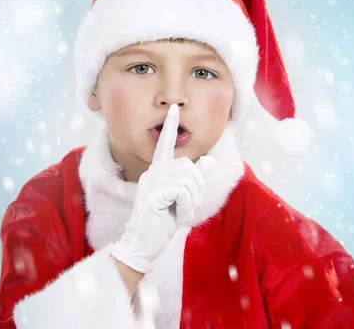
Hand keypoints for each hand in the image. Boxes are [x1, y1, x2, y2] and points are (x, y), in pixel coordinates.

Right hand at [110, 104, 214, 273]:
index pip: (165, 145)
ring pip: (190, 180)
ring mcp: (152, 180)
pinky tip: (174, 216)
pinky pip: (183, 191)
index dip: (170, 127)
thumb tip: (209, 160)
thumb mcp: (182, 199)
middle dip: (196, 190)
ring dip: (191, 201)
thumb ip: (194, 180)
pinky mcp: (154, 191)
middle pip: (190, 168)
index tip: (173, 109)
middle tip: (185, 208)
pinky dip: (185, 207)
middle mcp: (154, 171)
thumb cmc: (161, 223)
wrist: (143, 243)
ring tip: (179, 213)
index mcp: (158, 171)